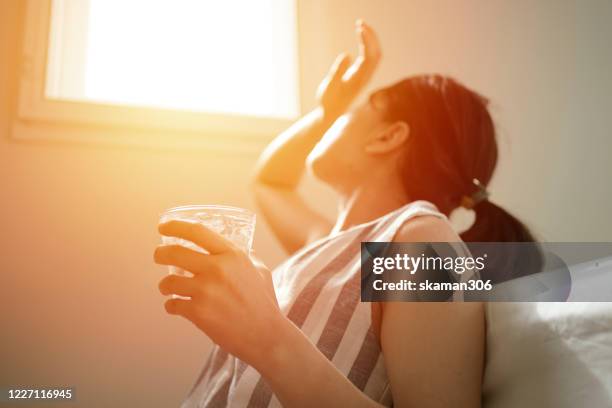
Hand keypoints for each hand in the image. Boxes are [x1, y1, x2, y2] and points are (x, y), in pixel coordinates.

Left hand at [154, 220, 283, 366]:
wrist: (265, 335)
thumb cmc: (264, 303)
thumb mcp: (259, 270)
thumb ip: (244, 257)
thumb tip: (231, 247)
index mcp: (232, 255)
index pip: (197, 232)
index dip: (175, 226)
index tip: (163, 227)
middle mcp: (218, 269)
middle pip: (174, 252)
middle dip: (160, 253)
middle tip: (158, 255)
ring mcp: (206, 291)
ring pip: (168, 282)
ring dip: (164, 285)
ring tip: (169, 289)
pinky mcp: (198, 313)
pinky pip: (172, 305)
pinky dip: (171, 306)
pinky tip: (177, 307)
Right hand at [317, 20, 381, 116]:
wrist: (332, 115)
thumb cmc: (328, 102)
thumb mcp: (329, 87)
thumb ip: (338, 71)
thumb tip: (346, 54)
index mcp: (358, 79)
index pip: (369, 57)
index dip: (367, 41)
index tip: (359, 28)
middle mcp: (365, 78)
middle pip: (376, 53)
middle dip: (371, 36)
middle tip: (360, 23)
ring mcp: (365, 77)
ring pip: (375, 55)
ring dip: (370, 39)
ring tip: (360, 26)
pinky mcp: (362, 75)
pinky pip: (370, 57)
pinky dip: (368, 45)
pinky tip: (361, 36)